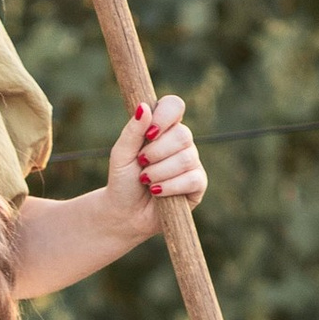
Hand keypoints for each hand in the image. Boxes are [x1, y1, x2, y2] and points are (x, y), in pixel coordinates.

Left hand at [108, 93, 205, 235]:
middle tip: (141, 163)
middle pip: (182, 134)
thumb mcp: (121, 155)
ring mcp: (191, 162)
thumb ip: (132, 131)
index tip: (148, 134)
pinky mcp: (197, 185)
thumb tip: (144, 106)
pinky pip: (192, 179)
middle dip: (156, 152)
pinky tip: (157, 192)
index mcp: (163, 128)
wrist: (124, 214)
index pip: (174, 106)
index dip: (164, 116)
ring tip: (145, 181)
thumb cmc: (122, 181)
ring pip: (186, 158)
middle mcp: (181, 142)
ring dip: (159, 172)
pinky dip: (170, 186)